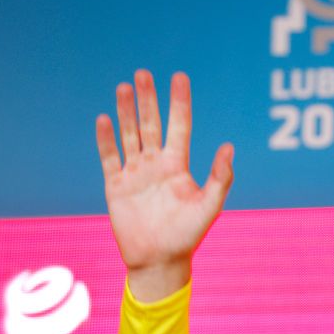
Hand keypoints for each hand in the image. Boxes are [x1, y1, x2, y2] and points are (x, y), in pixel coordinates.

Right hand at [96, 70, 233, 300]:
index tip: (179, 77)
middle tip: (143, 73)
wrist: (160, 260)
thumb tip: (229, 146)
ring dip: (125, 112)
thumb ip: (220, 177)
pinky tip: (104, 119)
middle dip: (148, 100)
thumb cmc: (188, 235)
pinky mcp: (116, 186)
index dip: (179, 103)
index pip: (179, 126)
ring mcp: (135, 174)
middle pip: (151, 124)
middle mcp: (156, 165)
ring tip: (124, 86)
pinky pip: (109, 157)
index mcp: (178, 166)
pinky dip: (106, 139)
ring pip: (129, 135)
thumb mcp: (210, 205)